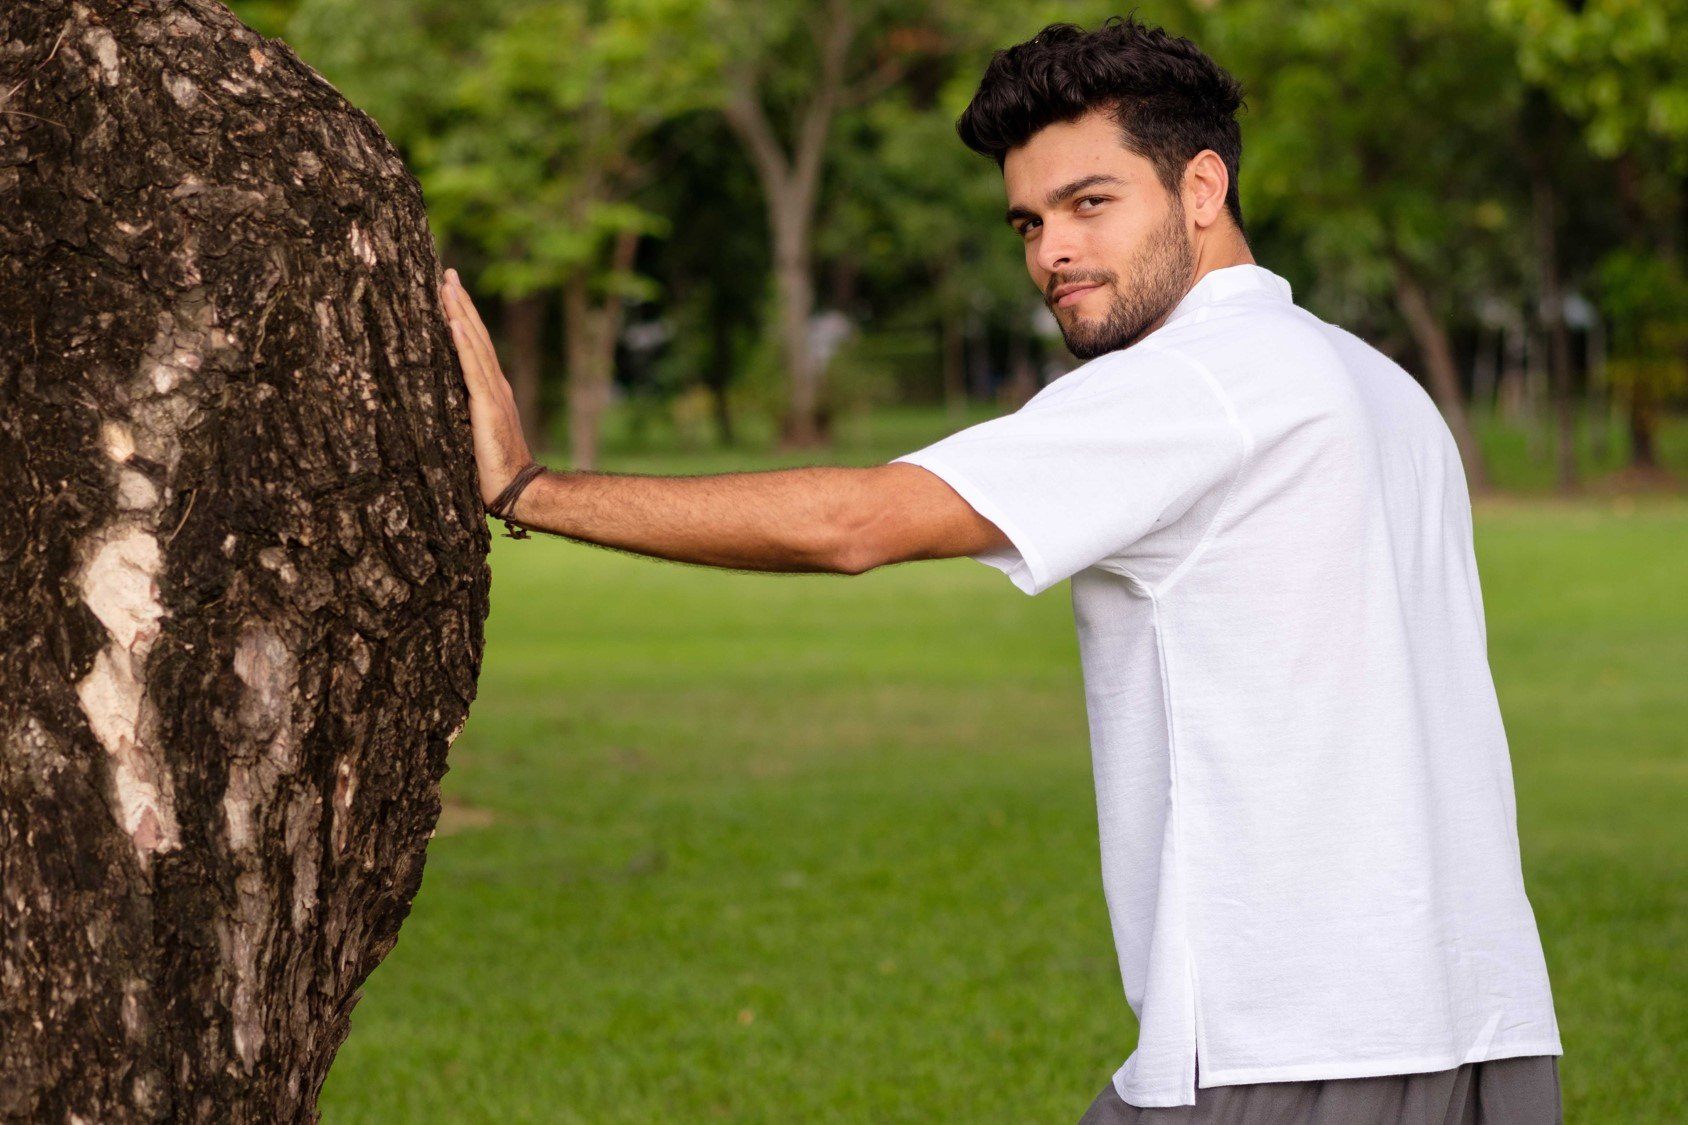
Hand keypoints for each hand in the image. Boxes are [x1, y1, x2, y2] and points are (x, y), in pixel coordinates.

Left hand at [440, 268, 535, 509]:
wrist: (519, 491)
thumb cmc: (494, 472)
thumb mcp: (475, 435)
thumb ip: (466, 415)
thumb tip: (442, 404)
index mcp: (492, 392)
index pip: (475, 346)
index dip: (463, 317)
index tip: (449, 290)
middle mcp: (495, 387)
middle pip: (476, 336)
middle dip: (461, 303)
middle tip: (448, 273)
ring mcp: (493, 396)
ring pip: (474, 346)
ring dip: (460, 314)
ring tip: (447, 286)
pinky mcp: (487, 409)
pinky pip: (472, 371)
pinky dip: (462, 345)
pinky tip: (453, 323)